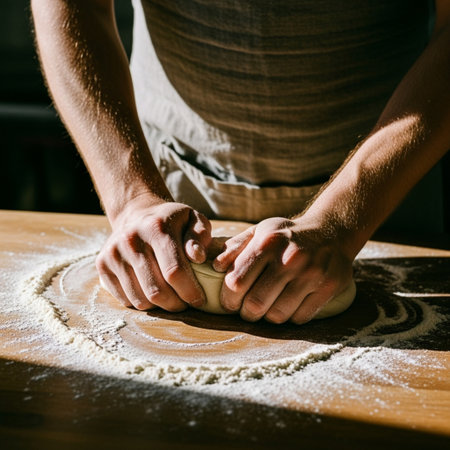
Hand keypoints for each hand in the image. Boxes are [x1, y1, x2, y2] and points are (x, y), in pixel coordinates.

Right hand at [96, 196, 211, 310]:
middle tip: (185, 303)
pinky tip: (152, 292)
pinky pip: (125, 299)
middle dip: (176, 304)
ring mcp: (114, 253)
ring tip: (171, 298)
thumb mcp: (193, 219)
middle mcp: (131, 240)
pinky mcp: (102, 264)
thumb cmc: (171, 222)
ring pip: (140, 299)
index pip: (174, 271)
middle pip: (156, 290)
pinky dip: (142, 303)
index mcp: (156, 228)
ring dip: (160, 306)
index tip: (199, 300)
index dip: (190, 291)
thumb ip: (200, 235)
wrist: (137, 214)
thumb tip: (198, 257)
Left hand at [213, 217, 352, 323]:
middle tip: (248, 310)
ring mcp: (311, 274)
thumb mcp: (259, 231)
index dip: (228, 299)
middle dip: (246, 313)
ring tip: (268, 307)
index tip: (230, 303)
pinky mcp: (329, 287)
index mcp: (267, 243)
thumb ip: (234, 248)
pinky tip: (289, 305)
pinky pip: (301, 317)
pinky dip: (291, 316)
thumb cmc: (287, 235)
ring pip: (278, 315)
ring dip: (268, 317)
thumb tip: (214, 267)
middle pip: (255, 304)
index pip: (236, 282)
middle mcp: (289, 258)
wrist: (331, 231)